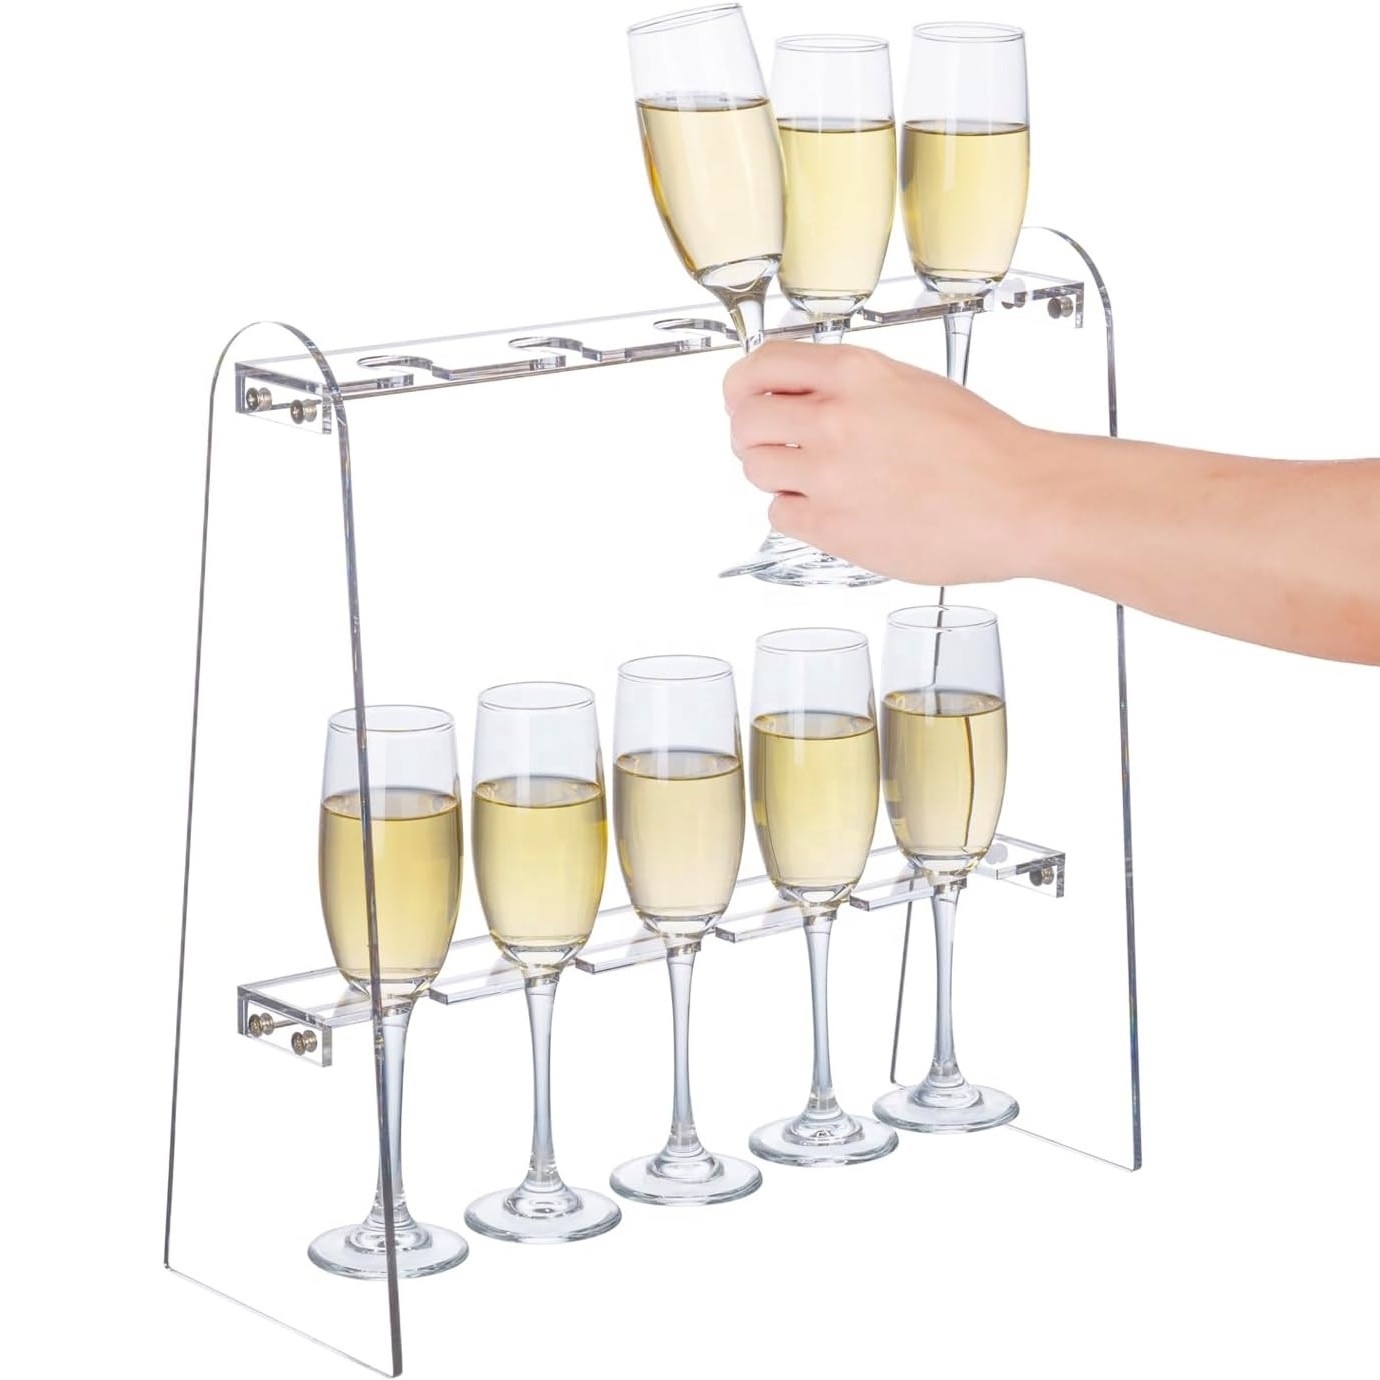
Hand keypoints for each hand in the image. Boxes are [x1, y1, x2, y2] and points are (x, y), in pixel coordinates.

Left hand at [724, 340, 1044, 586]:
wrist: (1020, 499)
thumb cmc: (983, 448)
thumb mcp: (913, 385)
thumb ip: (852, 387)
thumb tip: (803, 395)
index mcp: (855, 373)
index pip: (760, 366)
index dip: (741, 386)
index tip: (742, 398)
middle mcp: (834, 419)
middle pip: (745, 422)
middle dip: (751, 434)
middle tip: (770, 445)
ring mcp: (830, 474)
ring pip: (756, 470)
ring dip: (775, 474)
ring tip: (812, 478)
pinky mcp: (833, 526)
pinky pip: (780, 515)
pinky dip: (797, 512)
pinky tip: (831, 507)